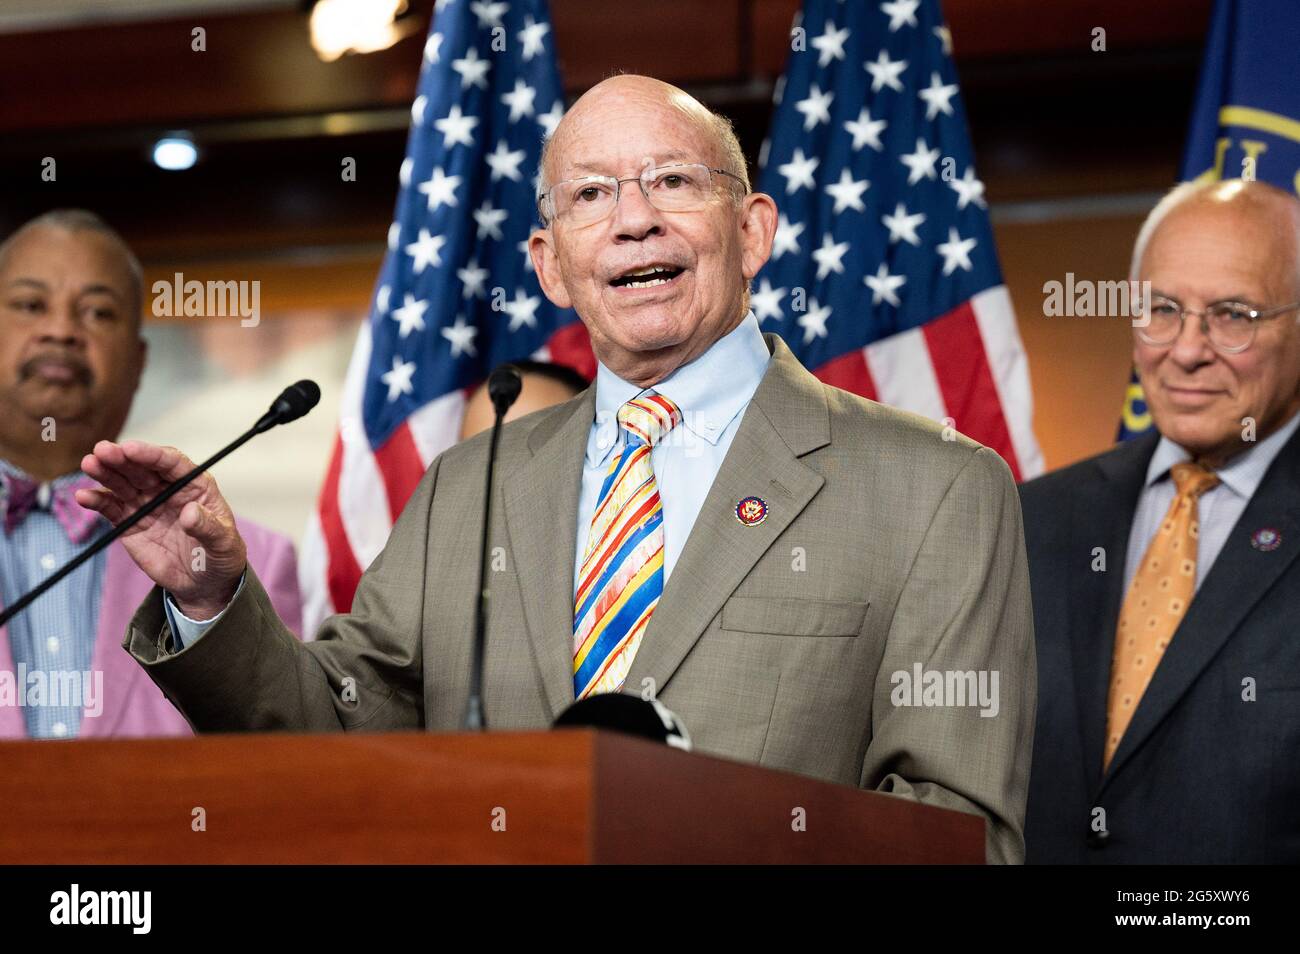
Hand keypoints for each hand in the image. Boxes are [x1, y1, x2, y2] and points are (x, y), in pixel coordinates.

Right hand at [77, 440, 246, 619]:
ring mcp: (146, 504)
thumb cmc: (220, 554)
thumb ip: (207, 526)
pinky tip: (84, 497)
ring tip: (89, 464)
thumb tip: (189, 513)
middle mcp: (167, 489)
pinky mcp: (130, 523)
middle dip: (122, 458)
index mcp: (194, 485)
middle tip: (102, 451)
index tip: (130, 449)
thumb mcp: (222, 542)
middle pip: (142, 468)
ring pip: (123, 483)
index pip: (171, 463)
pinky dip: (97, 501)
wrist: (204, 582)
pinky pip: (111, 508)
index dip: (151, 454)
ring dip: (105, 473)